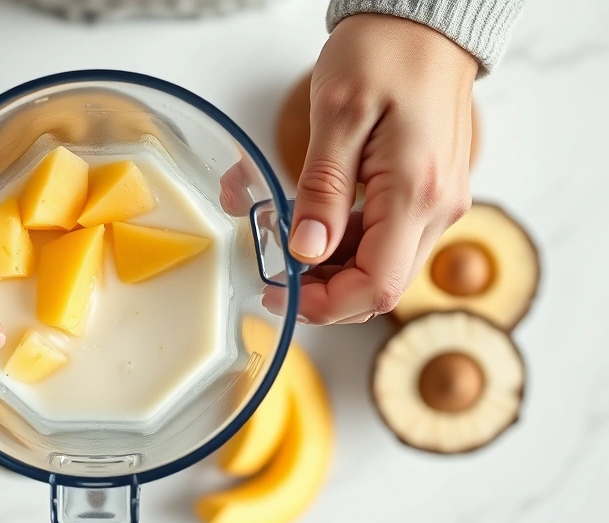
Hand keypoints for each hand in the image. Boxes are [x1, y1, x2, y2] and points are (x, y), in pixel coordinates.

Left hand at [274, 13, 477, 323]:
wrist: (423, 20)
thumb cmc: (386, 51)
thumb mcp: (339, 115)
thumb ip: (323, 189)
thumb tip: (307, 250)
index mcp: (418, 193)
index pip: (377, 285)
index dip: (325, 304)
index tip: (280, 293)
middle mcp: (438, 207)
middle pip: (380, 285)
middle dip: (323, 291)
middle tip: (275, 272)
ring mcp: (436, 202)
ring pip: (381, 265)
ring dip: (330, 266)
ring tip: (283, 237)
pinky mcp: (427, 192)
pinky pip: (385, 238)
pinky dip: (344, 241)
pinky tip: (310, 220)